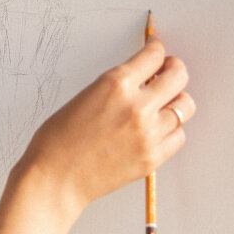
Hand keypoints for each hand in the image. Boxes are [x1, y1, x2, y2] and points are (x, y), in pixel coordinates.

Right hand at [0, 36, 194, 233]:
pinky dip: (173, 129)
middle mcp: (135, 106)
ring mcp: (146, 134)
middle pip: (179, 76)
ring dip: (177, 101)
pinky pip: (180, 135)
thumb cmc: (51, 140)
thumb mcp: (78, 100)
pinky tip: (154, 129)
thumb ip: (112, 86)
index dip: (157, 48)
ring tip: (161, 103)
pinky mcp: (151, 159)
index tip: (156, 48)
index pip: (154, 53)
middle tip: (164, 71)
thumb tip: (135, 71)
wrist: (47, 185)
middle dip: (174, 70)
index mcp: (113, 85)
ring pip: (186, 105)